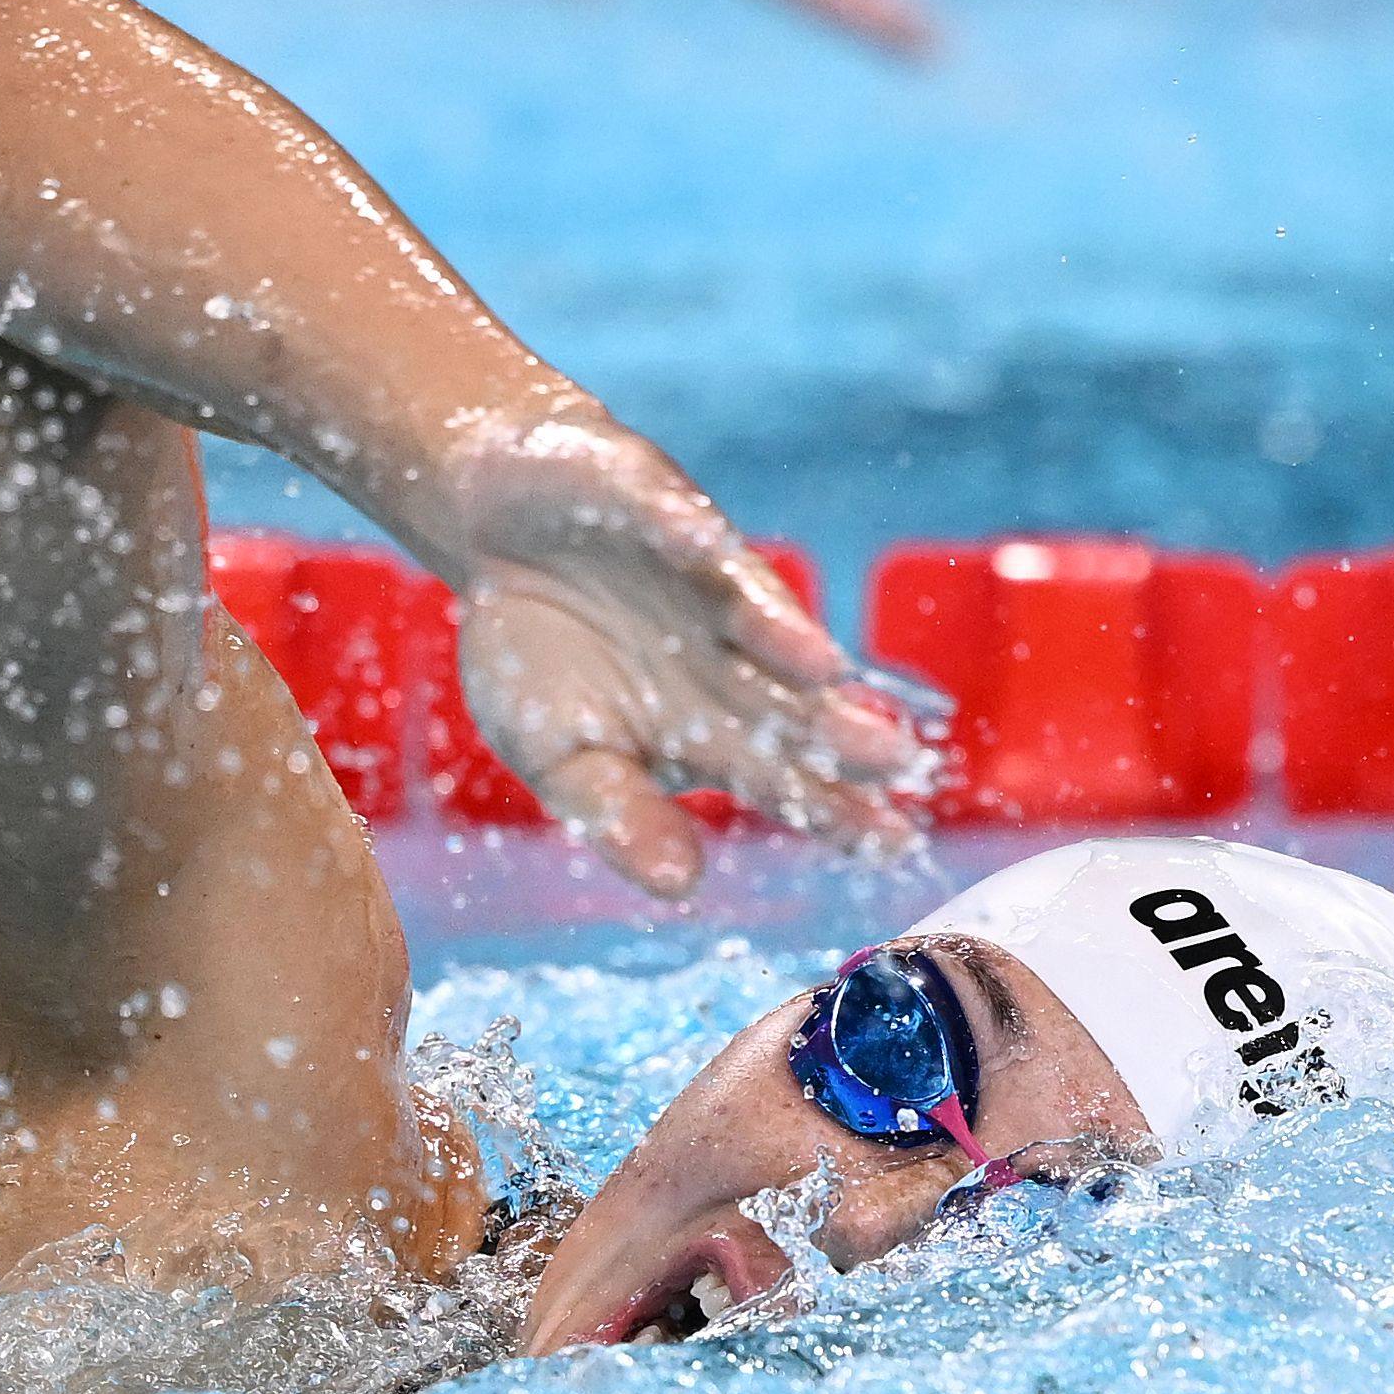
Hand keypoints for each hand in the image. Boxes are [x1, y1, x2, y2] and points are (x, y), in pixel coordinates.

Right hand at [447, 415, 928, 896]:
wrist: (500, 529)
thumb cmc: (539, 658)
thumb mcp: (556, 757)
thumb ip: (616, 814)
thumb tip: (679, 885)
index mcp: (711, 733)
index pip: (789, 782)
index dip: (840, 812)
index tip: (893, 846)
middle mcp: (730, 660)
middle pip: (793, 703)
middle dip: (839, 730)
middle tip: (892, 761)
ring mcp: (702, 584)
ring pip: (756, 613)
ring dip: (785, 637)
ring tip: (821, 670)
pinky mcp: (661, 508)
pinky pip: (670, 521)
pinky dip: (679, 530)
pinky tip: (691, 542)